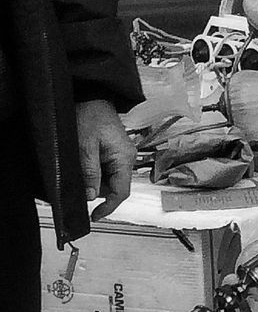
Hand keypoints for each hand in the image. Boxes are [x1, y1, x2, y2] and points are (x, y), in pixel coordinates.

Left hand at [75, 100, 134, 220]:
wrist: (92, 95)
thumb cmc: (89, 115)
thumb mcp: (85, 145)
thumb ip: (89, 172)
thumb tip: (91, 197)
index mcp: (124, 158)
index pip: (122, 192)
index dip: (108, 207)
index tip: (93, 217)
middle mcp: (127, 158)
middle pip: (115, 187)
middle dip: (97, 192)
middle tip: (76, 190)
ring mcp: (122, 154)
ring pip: (110, 180)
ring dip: (94, 182)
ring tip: (77, 173)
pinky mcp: (114, 151)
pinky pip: (106, 170)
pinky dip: (94, 173)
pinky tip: (82, 166)